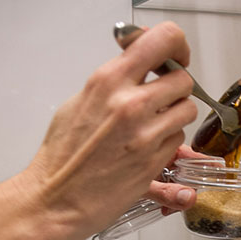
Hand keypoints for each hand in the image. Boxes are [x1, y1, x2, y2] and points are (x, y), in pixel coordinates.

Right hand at [0, 22, 197, 239]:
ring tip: (151, 128)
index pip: (163, 39)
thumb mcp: (79, 102)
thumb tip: (138, 61)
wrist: (55, 200)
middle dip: (176, 89)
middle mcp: (131, 104)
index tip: (175, 57)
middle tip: (162, 100)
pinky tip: (146, 151)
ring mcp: (146, 135)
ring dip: (174, 118)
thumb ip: (113, 80)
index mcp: (109, 81)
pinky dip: (168, 145)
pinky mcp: (155, 162)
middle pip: (183, 79)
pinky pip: (178, 142)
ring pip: (186, 112)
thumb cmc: (61, 155)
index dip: (177, 47)